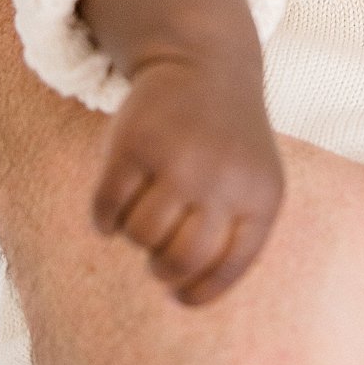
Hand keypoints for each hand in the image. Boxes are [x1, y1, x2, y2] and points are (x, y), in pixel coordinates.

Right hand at [93, 60, 283, 304]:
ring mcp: (179, 158)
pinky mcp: (135, 141)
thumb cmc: (226, 144)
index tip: (177, 292)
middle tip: (156, 258)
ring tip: (141, 214)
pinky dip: (103, 220)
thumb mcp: (251, 185)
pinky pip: (107, 208)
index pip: (225, 269)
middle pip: (179, 260)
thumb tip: (186, 299)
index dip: (195, 292)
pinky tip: (110, 209)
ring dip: (134, 236)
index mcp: (260, 197)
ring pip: (141, 235)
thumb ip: (232, 240)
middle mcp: (223, 179)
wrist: (205, 65)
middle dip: (161, 270)